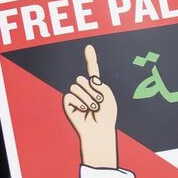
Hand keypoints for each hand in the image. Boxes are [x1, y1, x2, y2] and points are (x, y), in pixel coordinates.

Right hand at [65, 45, 117, 168]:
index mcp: (97, 87)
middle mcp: (85, 89)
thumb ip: (101, 85)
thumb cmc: (105, 116)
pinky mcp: (68, 103)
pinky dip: (78, 104)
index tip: (89, 47)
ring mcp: (76, 96)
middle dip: (91, 91)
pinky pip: (70, 96)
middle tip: (97, 103)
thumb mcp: (109, 98)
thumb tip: (88, 80)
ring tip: (92, 109)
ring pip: (76, 87)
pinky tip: (83, 111)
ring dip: (86, 99)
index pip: (93, 71)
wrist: (99, 131)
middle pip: (83, 80)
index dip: (91, 59)